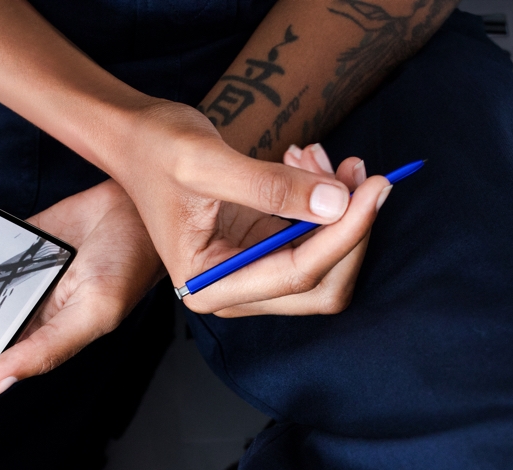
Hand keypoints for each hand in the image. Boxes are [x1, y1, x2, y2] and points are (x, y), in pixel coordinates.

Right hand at [111, 101, 391, 316]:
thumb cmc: (156, 151)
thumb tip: (337, 204)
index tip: (375, 188)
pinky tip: (305, 159)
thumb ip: (270, 188)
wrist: (136, 138)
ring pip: (326, 260)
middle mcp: (232, 288)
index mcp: (208, 285)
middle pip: (323, 285)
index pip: (297, 275)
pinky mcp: (263, 245)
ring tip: (317, 153)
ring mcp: (250, 269)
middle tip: (361, 173)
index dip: (345, 234)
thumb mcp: (207, 164)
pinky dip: (325, 197)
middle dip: (350, 230)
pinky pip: (314, 234)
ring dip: (340, 208)